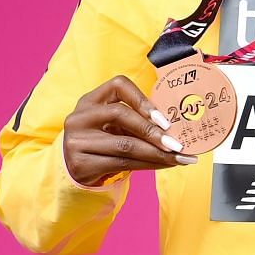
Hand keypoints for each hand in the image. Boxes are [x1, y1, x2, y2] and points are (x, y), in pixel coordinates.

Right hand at [62, 76, 194, 185]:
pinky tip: (166, 164)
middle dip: (154, 131)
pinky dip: (150, 164)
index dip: (143, 100)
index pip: (118, 85)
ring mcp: (77, 140)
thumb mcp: (114, 125)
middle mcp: (80, 117)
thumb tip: (177, 128)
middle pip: (121, 115)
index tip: (165, 119)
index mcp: (90, 100)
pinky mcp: (80, 163)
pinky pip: (122, 163)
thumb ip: (137, 120)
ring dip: (158, 153)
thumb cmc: (104, 142)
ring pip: (125, 145)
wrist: (75, 169)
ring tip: (180, 157)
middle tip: (178, 144)